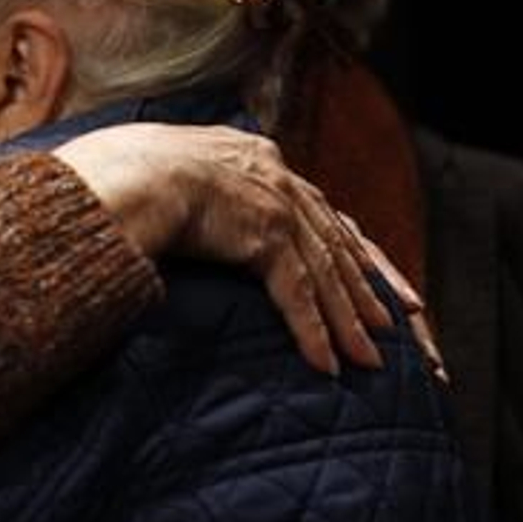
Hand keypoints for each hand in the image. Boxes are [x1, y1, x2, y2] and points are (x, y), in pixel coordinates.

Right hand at [53, 123, 414, 375]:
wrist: (122, 173)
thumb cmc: (123, 169)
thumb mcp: (166, 163)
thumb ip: (190, 181)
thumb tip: (174, 198)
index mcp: (255, 156)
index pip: (316, 207)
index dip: (346, 243)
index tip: (370, 270)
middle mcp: (276, 177)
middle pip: (336, 241)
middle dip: (369, 286)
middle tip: (399, 321)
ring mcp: (274, 204)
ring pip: (325, 273)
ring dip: (348, 322)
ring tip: (369, 360)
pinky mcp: (264, 236)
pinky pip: (298, 294)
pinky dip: (314, 332)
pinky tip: (326, 365)